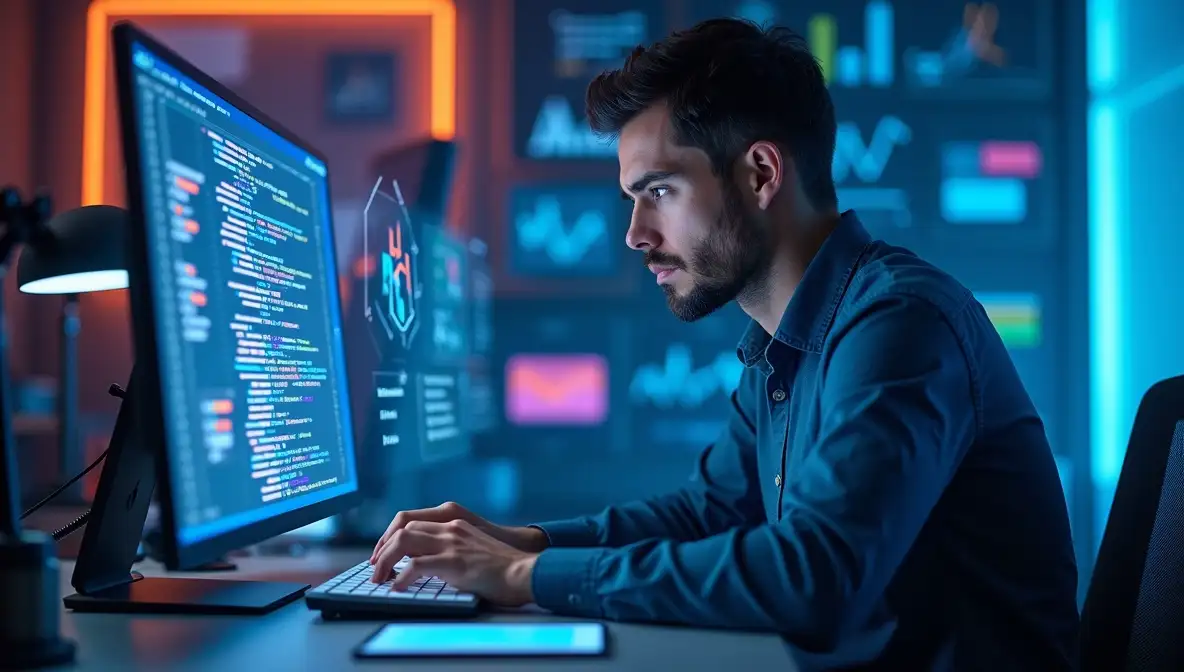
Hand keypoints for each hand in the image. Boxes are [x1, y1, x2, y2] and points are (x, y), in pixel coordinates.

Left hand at [370, 518, 538, 606]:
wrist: (524, 572)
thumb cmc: (502, 567)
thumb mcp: (472, 548)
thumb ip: (450, 548)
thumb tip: (423, 562)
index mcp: (455, 522)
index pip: (410, 519)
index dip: (390, 536)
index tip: (382, 553)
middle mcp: (451, 527)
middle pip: (402, 527)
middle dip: (382, 548)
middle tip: (376, 568)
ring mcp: (452, 542)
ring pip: (404, 541)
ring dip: (386, 560)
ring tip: (380, 578)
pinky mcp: (454, 561)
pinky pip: (416, 564)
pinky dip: (401, 576)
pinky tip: (398, 587)